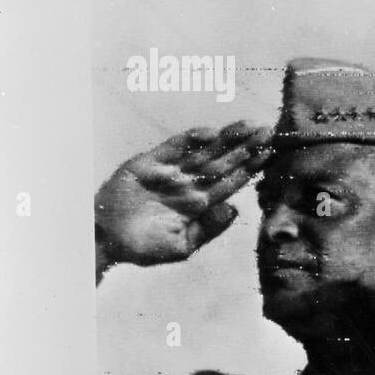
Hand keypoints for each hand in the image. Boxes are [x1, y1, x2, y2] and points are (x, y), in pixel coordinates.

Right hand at [95, 121, 271, 270]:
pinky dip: (190, 139)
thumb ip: (209, 229)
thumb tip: (235, 210)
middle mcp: (189, 184)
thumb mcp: (183, 246)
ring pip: (204, 151)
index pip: (231, 181)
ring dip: (226, 138)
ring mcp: (171, 171)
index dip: (251, 167)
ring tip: (248, 126)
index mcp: (200, 203)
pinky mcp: (149, 163)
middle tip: (268, 131)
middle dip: (245, 147)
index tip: (270, 154)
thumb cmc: (144, 248)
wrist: (105, 241)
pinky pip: (173, 147)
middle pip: (223, 161)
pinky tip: (211, 133)